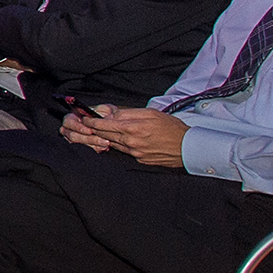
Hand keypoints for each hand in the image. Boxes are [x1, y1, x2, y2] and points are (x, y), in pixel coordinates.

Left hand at [63, 105, 190, 167]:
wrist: (188, 147)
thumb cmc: (172, 128)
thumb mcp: (151, 113)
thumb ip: (129, 113)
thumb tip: (111, 113)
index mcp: (132, 128)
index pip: (104, 125)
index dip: (91, 121)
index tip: (84, 118)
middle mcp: (131, 142)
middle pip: (105, 135)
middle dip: (94, 129)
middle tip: (86, 124)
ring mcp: (134, 152)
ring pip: (113, 143)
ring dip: (106, 137)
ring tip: (100, 132)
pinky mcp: (139, 159)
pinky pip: (124, 151)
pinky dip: (119, 145)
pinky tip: (120, 141)